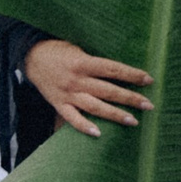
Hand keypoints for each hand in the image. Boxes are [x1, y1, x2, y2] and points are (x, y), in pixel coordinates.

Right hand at [23, 39, 153, 136]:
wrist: (31, 57)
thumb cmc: (60, 50)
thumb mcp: (79, 48)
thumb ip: (96, 61)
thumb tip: (122, 70)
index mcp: (83, 62)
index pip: (112, 69)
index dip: (131, 74)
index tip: (148, 79)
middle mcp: (77, 80)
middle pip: (108, 91)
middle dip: (130, 98)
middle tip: (149, 105)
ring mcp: (68, 94)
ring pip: (95, 107)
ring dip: (115, 114)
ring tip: (133, 121)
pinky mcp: (59, 104)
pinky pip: (73, 119)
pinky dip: (85, 127)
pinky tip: (99, 134)